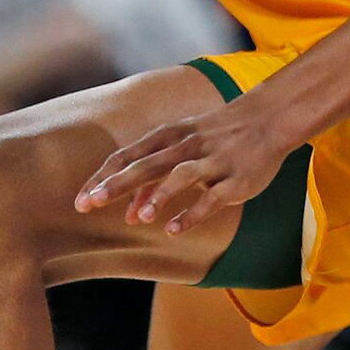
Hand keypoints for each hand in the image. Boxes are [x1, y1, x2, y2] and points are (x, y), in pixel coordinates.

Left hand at [74, 98, 300, 235]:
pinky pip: (212, 198)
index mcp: (169, 137)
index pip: (127, 156)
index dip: (102, 178)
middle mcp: (187, 146)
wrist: (269, 119)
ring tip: (139, 218)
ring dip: (159, 195)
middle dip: (116, 185)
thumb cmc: (218, 136)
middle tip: (88, 205)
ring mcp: (212, 162)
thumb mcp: (183, 147)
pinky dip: (192, 213)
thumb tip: (129, 212)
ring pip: (180, 176)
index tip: (80, 201)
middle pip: (146, 165)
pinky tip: (173, 230)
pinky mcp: (235, 179)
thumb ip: (155, 179)